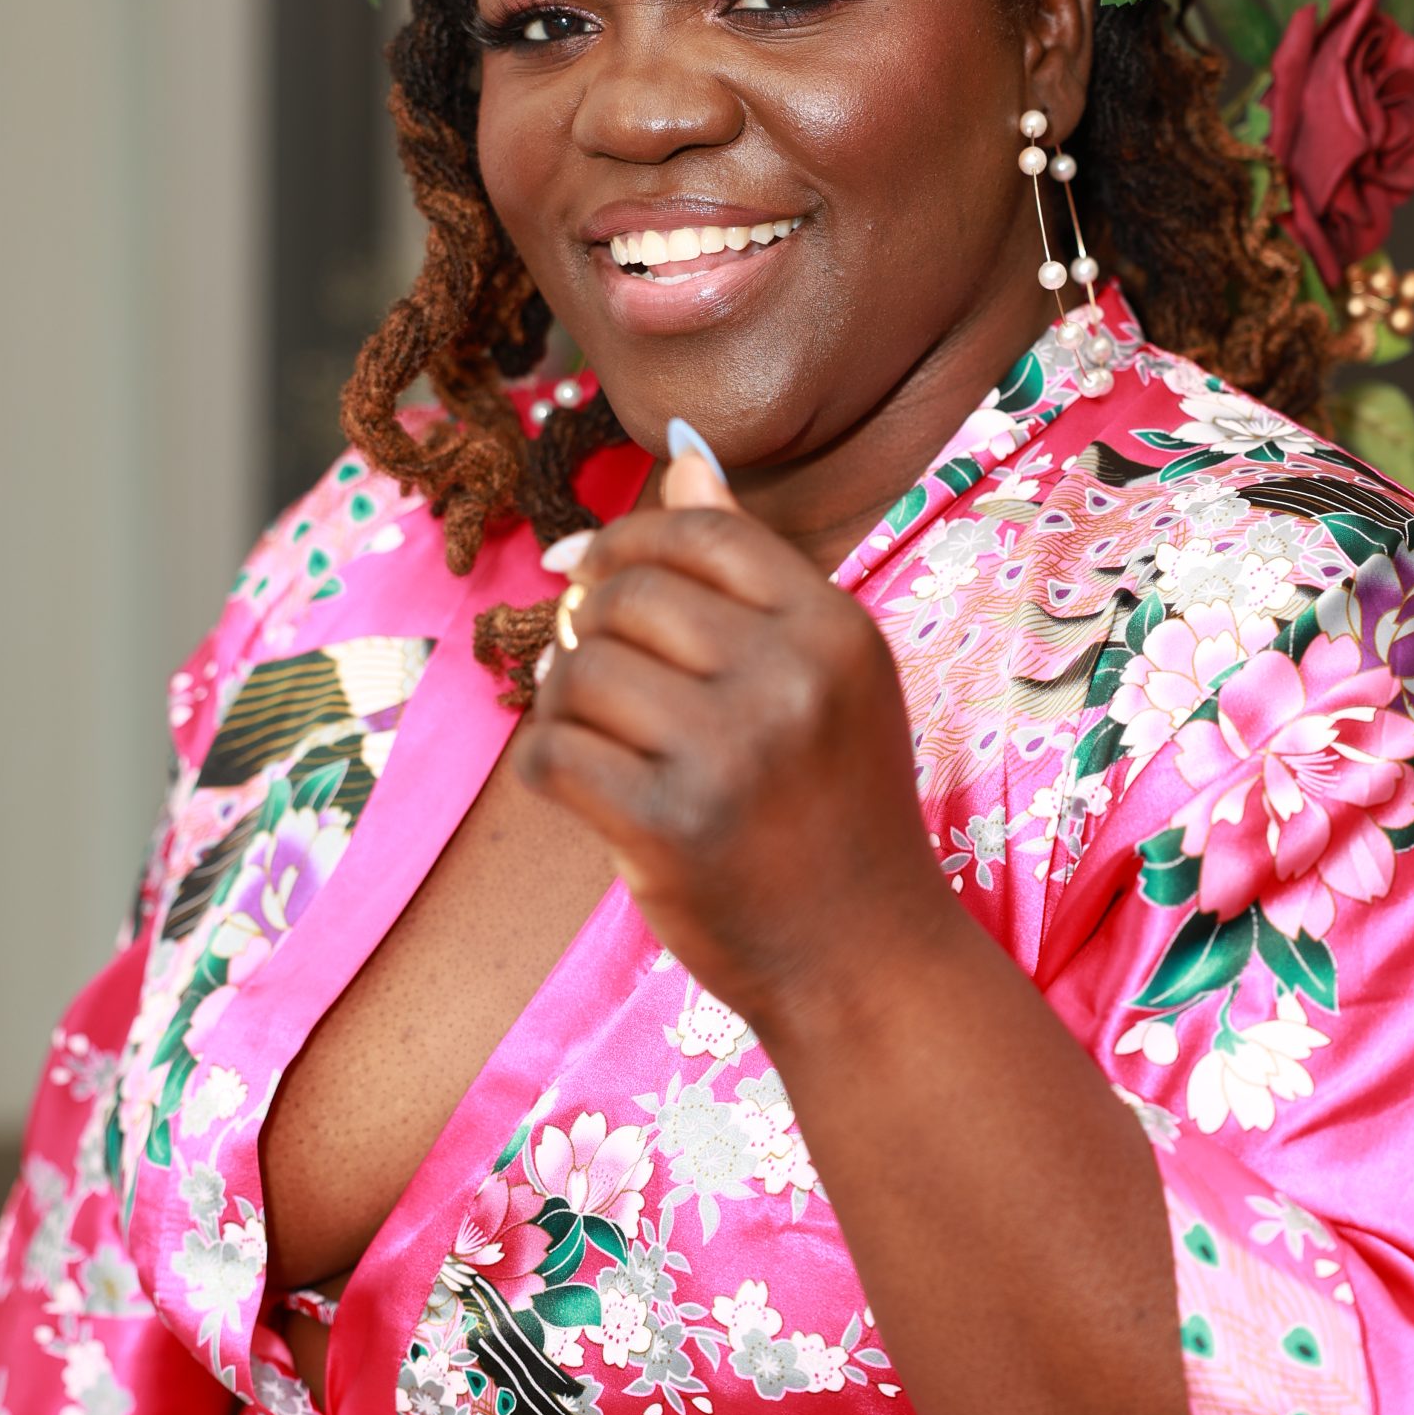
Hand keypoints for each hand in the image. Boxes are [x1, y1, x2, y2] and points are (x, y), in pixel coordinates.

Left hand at [518, 447, 945, 1031]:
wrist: (865, 960)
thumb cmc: (835, 811)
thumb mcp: (826, 676)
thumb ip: (752, 571)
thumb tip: (684, 455)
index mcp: (833, 629)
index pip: (700, 531)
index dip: (628, 539)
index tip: (597, 573)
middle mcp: (789, 680)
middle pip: (627, 593)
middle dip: (590, 626)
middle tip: (599, 673)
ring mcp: (730, 756)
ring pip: (578, 671)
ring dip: (564, 701)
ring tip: (600, 736)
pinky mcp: (668, 828)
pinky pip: (551, 755)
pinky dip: (548, 767)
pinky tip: (585, 787)